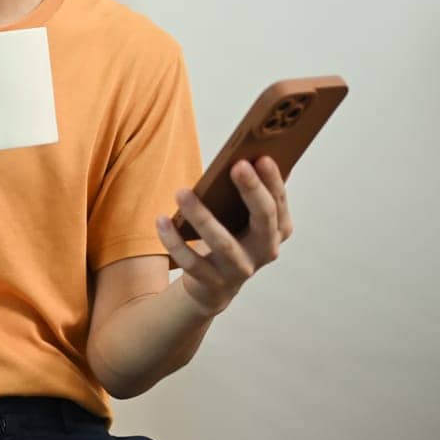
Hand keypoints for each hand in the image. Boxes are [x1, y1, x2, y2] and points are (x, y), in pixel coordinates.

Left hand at [155, 156, 291, 317]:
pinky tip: (160, 220)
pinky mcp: (213, 283)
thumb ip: (246, 192)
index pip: (278, 203)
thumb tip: (247, 153)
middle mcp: (266, 251)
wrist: (213, 286)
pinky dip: (174, 242)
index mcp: (278, 230)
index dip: (273, 181)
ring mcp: (240, 270)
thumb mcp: (242, 217)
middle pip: (263, 221)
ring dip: (202, 216)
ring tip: (181, 191)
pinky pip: (192, 262)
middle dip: (251, 192)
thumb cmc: (230, 237)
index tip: (262, 156)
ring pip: (223, 243)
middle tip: (237, 165)